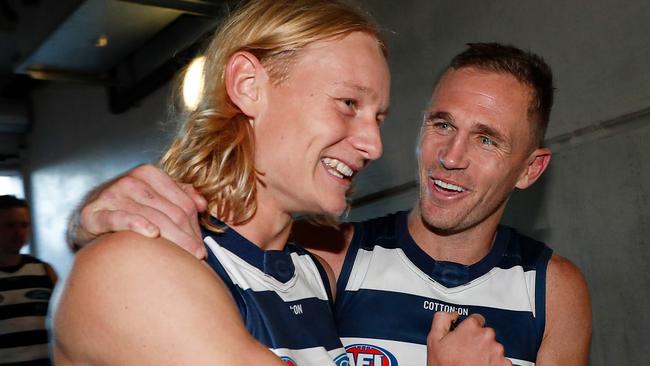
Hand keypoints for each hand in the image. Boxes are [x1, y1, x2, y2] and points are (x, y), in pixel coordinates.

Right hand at [71, 164, 207, 257]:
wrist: (91, 216)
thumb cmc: (129, 208)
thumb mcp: (156, 196)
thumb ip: (182, 196)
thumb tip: (203, 204)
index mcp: (149, 174)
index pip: (183, 203)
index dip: (195, 227)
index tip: (201, 246)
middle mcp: (131, 181)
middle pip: (172, 213)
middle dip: (187, 238)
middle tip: (197, 256)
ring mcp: (112, 195)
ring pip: (153, 219)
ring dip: (172, 240)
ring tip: (184, 257)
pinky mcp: (95, 212)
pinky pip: (120, 219)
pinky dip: (137, 225)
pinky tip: (152, 234)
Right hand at [427, 312, 511, 365]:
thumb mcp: (434, 340)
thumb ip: (441, 320)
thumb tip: (449, 315)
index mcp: (471, 328)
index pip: (475, 319)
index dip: (468, 328)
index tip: (465, 336)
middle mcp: (486, 337)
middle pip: (485, 333)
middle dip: (477, 340)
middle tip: (466, 352)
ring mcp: (497, 351)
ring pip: (493, 346)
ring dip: (485, 352)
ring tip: (472, 361)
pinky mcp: (504, 364)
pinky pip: (500, 360)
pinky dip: (493, 363)